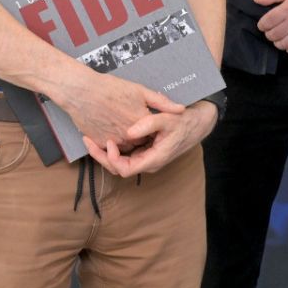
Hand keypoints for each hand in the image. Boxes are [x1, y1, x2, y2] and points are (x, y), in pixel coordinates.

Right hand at [59, 70, 183, 150]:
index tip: (151, 124)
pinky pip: (108, 149)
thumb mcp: (140, 91)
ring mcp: (111, 142)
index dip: (152, 130)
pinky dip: (110, 142)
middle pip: (139, 143)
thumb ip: (162, 102)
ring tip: (119, 123)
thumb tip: (181, 109)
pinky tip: (109, 127)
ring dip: (125, 141)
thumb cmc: (110, 88)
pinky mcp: (97, 143)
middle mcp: (127, 137)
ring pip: (124, 148)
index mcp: (140, 123)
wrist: (81, 91)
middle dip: (139, 136)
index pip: (153, 135)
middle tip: (131, 122)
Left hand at [84, 100, 217, 176]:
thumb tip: (128, 132)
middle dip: (102, 157)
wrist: (198, 123)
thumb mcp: (168, 118)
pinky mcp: (146, 152)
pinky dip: (115, 148)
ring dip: (106, 153)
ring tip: (92, 138)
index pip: (125, 169)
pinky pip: (126, 155)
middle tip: (88, 140)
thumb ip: (149, 123)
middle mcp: (148, 162)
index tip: (109, 141)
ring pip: (121, 163)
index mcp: (153, 159)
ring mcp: (147, 158)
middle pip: (118, 168)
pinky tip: (106, 136)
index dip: (113, 159)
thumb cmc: (184, 121)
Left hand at [253, 0, 287, 55]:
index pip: (266, 22)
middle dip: (269, 34)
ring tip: (281, 37)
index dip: (262, 25)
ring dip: (279, 42)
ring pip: (283, 44)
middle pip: (273, 35)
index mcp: (287, 9)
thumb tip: (256, 0)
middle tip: (272, 31)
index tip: (264, 24)